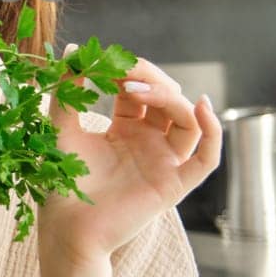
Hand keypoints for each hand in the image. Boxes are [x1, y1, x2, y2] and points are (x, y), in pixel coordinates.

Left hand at [37, 44, 222, 276]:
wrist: (66, 226)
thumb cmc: (62, 182)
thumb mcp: (63, 127)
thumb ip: (68, 90)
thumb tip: (74, 50)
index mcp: (127, 130)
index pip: (141, 89)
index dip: (129, 70)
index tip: (107, 60)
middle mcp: (150, 143)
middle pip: (167, 99)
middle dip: (148, 77)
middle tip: (123, 70)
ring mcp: (164, 163)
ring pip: (187, 121)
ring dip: (169, 97)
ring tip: (137, 88)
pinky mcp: (174, 185)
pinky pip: (207, 158)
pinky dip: (213, 131)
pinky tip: (202, 107)